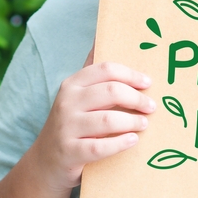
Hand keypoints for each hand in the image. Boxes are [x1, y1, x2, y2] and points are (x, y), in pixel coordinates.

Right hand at [29, 48, 154, 191]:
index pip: (106, 69)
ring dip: (132, 121)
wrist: (46, 161)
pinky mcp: (69, 152)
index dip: (131, 74)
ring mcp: (66, 127)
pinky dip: (120, 143)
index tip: (148, 83)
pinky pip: (100, 147)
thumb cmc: (72, 123)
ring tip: (144, 124)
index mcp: (72, 84)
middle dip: (136, 98)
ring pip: (108, 120)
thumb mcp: (78, 96)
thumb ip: (93, 73)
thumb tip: (102, 36)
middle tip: (151, 107)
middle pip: (111, 91)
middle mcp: (67, 102)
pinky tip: (133, 141)